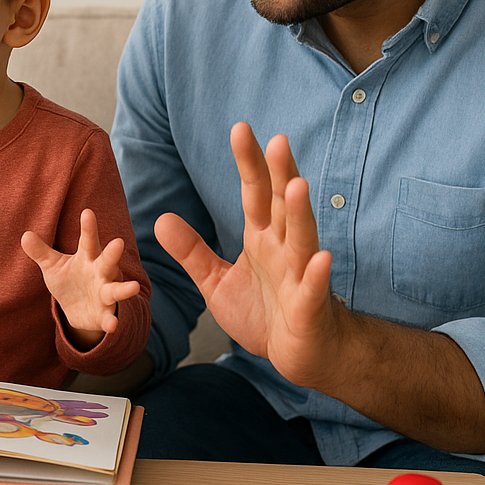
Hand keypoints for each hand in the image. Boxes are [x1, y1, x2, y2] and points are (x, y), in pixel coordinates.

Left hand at [21, 208, 141, 349]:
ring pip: (116, 290)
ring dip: (125, 289)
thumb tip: (25, 235)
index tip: (87, 213)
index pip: (88, 241)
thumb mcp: (53, 266)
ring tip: (134, 287)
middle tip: (118, 242)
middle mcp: (101, 273)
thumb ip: (40, 252)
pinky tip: (112, 325)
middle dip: (112, 253)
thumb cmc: (69, 280)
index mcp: (88, 258)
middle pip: (107, 261)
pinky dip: (111, 321)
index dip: (88, 228)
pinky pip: (110, 317)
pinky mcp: (105, 313)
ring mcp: (105, 293)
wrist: (77, 311)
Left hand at [155, 122, 338, 387]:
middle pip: (281, 205)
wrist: (296, 356)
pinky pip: (313, 288)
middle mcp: (284, 249)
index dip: (249, 162)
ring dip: (300, 213)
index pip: (255, 193)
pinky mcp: (309, 307)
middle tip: (279, 140)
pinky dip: (317, 274)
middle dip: (280, 174)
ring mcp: (300, 276)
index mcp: (262, 239)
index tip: (241, 129)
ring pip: (302, 239)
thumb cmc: (263, 315)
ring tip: (297, 185)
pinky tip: (322, 258)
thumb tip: (161, 219)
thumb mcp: (216, 282)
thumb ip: (192, 252)